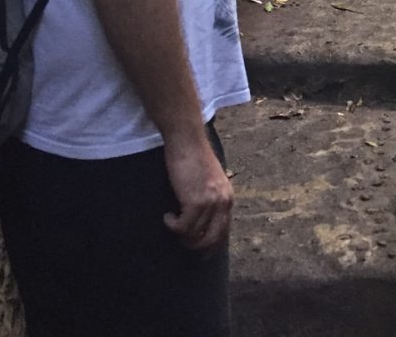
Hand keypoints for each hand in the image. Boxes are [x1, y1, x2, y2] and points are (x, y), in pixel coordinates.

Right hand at [162, 132, 233, 252]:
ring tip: (172, 222)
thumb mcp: (210, 180)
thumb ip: (211, 198)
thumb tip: (203, 220)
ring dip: (180, 234)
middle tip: (182, 244)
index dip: (212, 245)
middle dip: (197, 247)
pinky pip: (182, 227)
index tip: (202, 254)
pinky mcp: (195, 201)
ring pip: (195, 235)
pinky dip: (172, 225)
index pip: (224, 230)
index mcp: (228, 197)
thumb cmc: (195, 158)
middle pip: (213, 239)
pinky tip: (167, 216)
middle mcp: (223, 201)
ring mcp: (210, 202)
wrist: (188, 141)